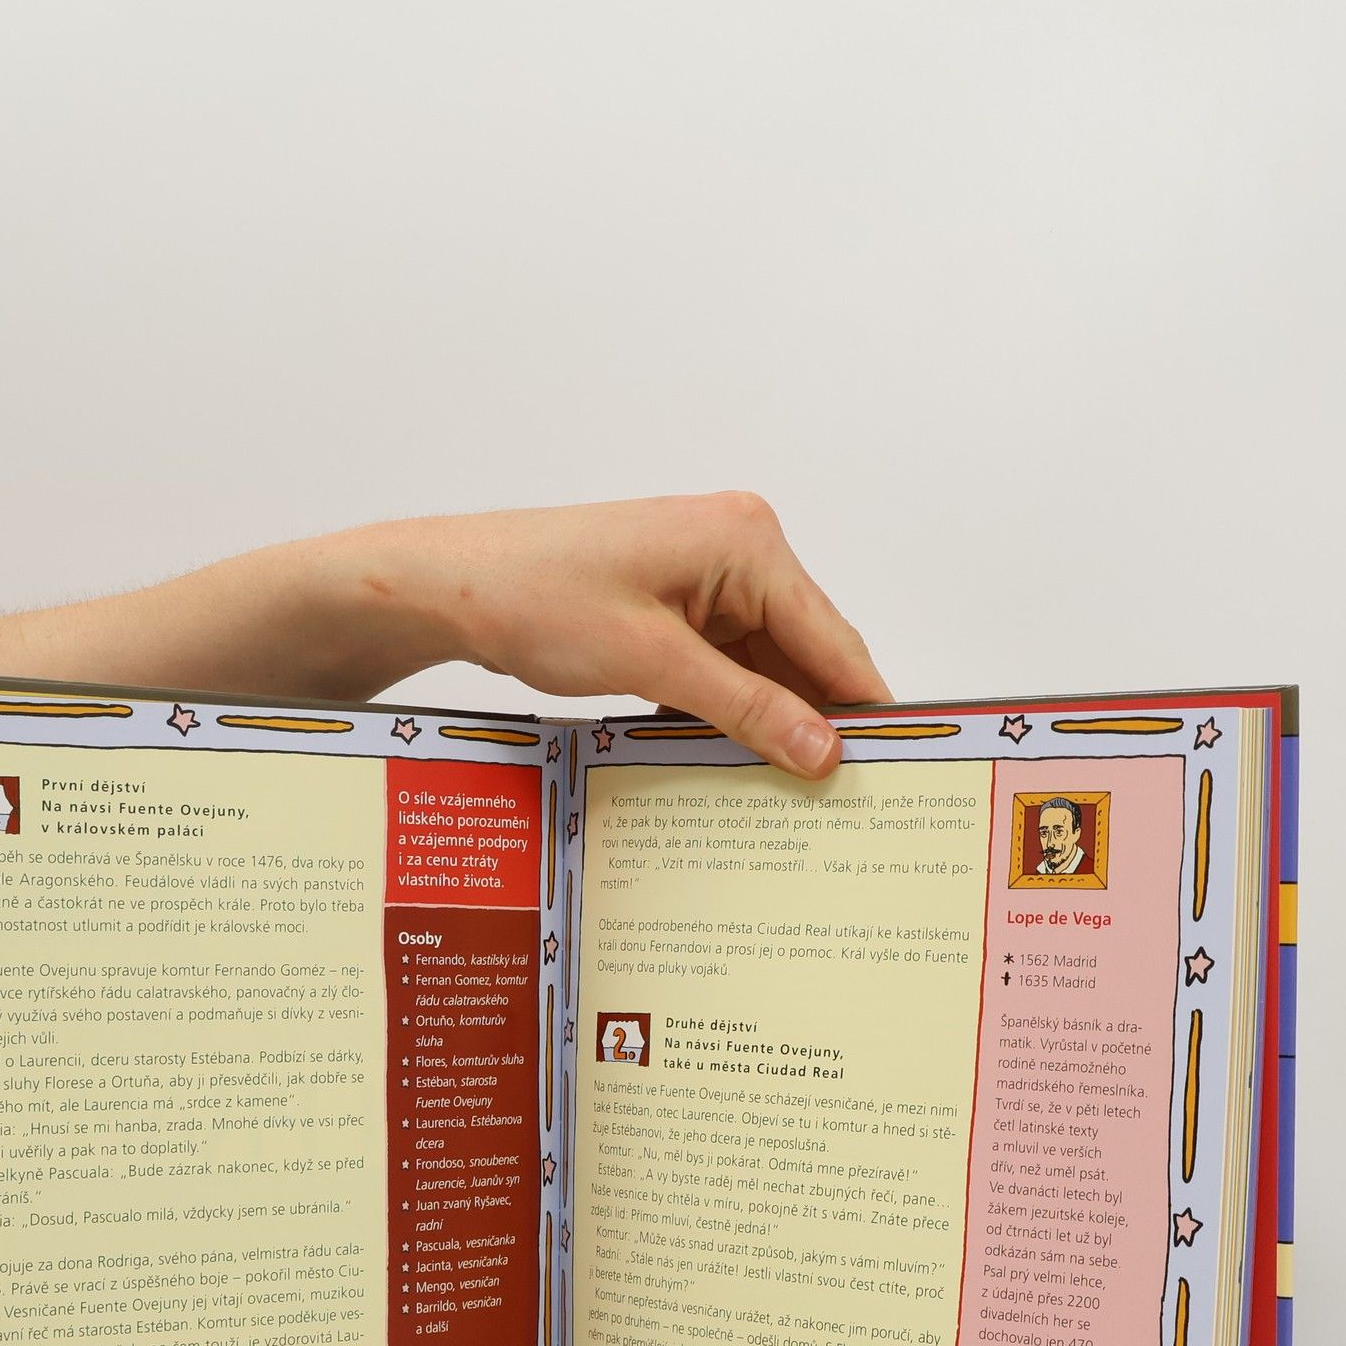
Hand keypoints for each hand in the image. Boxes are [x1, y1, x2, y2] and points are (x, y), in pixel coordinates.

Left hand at [353, 493, 890, 777]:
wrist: (453, 588)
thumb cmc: (537, 596)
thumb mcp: (651, 662)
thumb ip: (745, 707)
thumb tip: (821, 751)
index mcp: (747, 543)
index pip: (833, 640)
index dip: (863, 710)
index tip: (891, 770)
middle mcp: (739, 549)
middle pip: (804, 655)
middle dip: (814, 723)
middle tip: (841, 803)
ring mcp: (706, 576)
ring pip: (763, 668)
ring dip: (766, 724)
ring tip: (788, 796)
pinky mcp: (675, 604)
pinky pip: (723, 668)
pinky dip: (725, 711)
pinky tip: (728, 763)